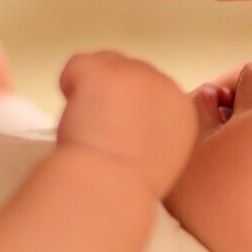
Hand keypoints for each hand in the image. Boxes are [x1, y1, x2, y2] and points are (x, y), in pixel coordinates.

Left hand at [56, 51, 196, 197]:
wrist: (109, 187)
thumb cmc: (126, 186)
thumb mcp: (160, 160)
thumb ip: (154, 132)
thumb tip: (132, 121)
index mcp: (181, 110)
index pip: (150, 89)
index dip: (127, 107)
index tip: (117, 133)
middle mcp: (164, 84)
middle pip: (128, 71)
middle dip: (111, 94)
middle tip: (99, 131)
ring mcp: (134, 72)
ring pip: (103, 63)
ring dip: (91, 89)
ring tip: (88, 125)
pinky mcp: (105, 69)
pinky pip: (77, 65)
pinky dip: (69, 84)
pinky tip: (75, 114)